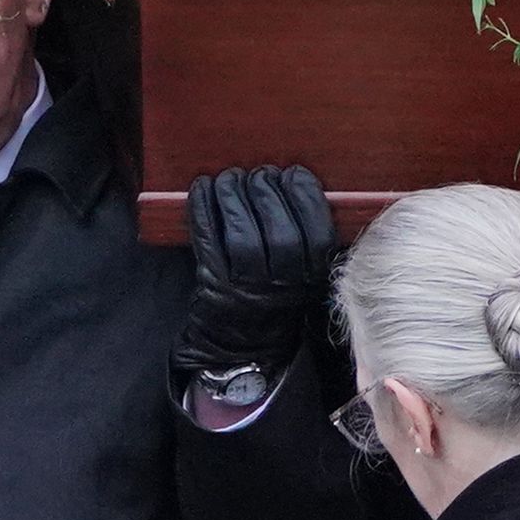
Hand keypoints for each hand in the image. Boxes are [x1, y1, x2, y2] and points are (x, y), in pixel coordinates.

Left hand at [172, 165, 336, 378]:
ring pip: (241, 233)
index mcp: (314, 276)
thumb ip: (310, 234)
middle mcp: (284, 284)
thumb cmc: (278, 295)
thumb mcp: (309, 273)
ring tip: (230, 177)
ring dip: (233, 195)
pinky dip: (202, 209)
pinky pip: (207, 240)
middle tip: (259, 173)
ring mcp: (247, 286)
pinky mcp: (214, 284)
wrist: (245, 346)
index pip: (317, 231)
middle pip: (278, 230)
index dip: (305, 195)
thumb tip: (294, 178)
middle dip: (266, 190)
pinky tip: (202, 187)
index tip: (294, 173)